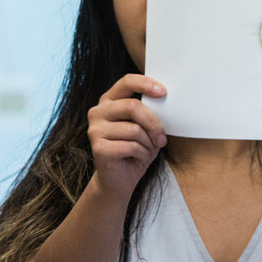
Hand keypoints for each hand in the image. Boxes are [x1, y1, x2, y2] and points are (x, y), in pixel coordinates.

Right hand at [86, 74, 167, 200]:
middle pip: (133, 106)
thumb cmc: (135, 150)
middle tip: (162, 138)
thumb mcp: (145, 128)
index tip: (163, 92)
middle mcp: (98, 112)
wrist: (119, 180)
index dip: (145, 84)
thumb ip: (149, 113)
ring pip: (134, 129)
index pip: (127, 82)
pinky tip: (138, 158)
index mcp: (109, 101)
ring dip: (148, 143)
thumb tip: (166, 102)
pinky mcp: (98, 147)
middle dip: (153, 123)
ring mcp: (95, 130)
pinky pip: (130, 146)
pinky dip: (141, 154)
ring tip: (147, 150)